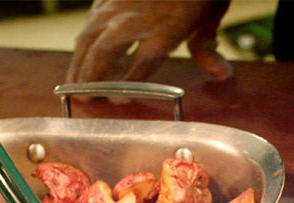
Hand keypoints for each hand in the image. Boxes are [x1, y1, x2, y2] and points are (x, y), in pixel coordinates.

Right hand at [66, 0, 232, 83]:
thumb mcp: (213, 10)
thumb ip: (207, 46)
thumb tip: (221, 73)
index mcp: (165, 26)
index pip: (142, 65)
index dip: (128, 85)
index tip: (117, 102)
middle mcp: (136, 14)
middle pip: (105, 50)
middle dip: (91, 76)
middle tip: (81, 97)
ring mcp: (119, 1)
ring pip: (91, 34)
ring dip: (80, 61)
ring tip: (72, 83)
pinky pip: (92, 18)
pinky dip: (84, 39)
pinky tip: (81, 51)